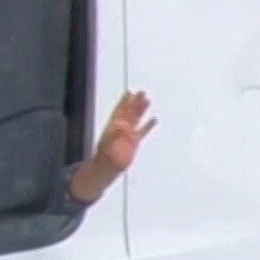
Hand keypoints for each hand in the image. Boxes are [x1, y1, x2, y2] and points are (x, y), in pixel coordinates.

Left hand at [68, 90, 157, 204]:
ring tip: (148, 100)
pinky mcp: (135, 142)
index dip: (124, 101)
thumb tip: (123, 125)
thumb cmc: (106, 156)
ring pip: (137, 119)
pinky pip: (143, 131)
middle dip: (135, 102)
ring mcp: (129, 134)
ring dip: (142, 110)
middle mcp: (122, 127)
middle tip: (142, 92)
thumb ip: (115, 134)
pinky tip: (154, 119)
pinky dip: (148, 125)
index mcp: (114, 126)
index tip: (129, 92)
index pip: (120, 110)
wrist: (107, 167)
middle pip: (130, 112)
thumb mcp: (108, 144)